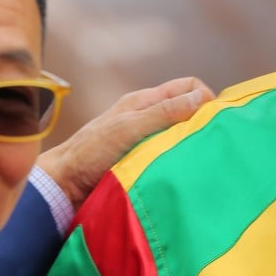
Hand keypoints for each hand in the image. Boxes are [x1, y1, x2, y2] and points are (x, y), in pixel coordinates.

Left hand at [37, 76, 212, 209]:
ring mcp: (145, 141)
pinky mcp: (143, 164)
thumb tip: (205, 98)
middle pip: (189, 112)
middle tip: (215, 145)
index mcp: (144, 101)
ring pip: (181, 136)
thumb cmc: (90, 154)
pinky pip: (171, 158)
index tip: (214, 122)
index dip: (207, 99)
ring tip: (202, 163)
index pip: (189, 87)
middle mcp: (147, 118)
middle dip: (204, 124)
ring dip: (192, 146)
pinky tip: (185, 176)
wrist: (61, 188)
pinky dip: (181, 163)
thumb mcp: (129, 128)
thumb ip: (164, 112)